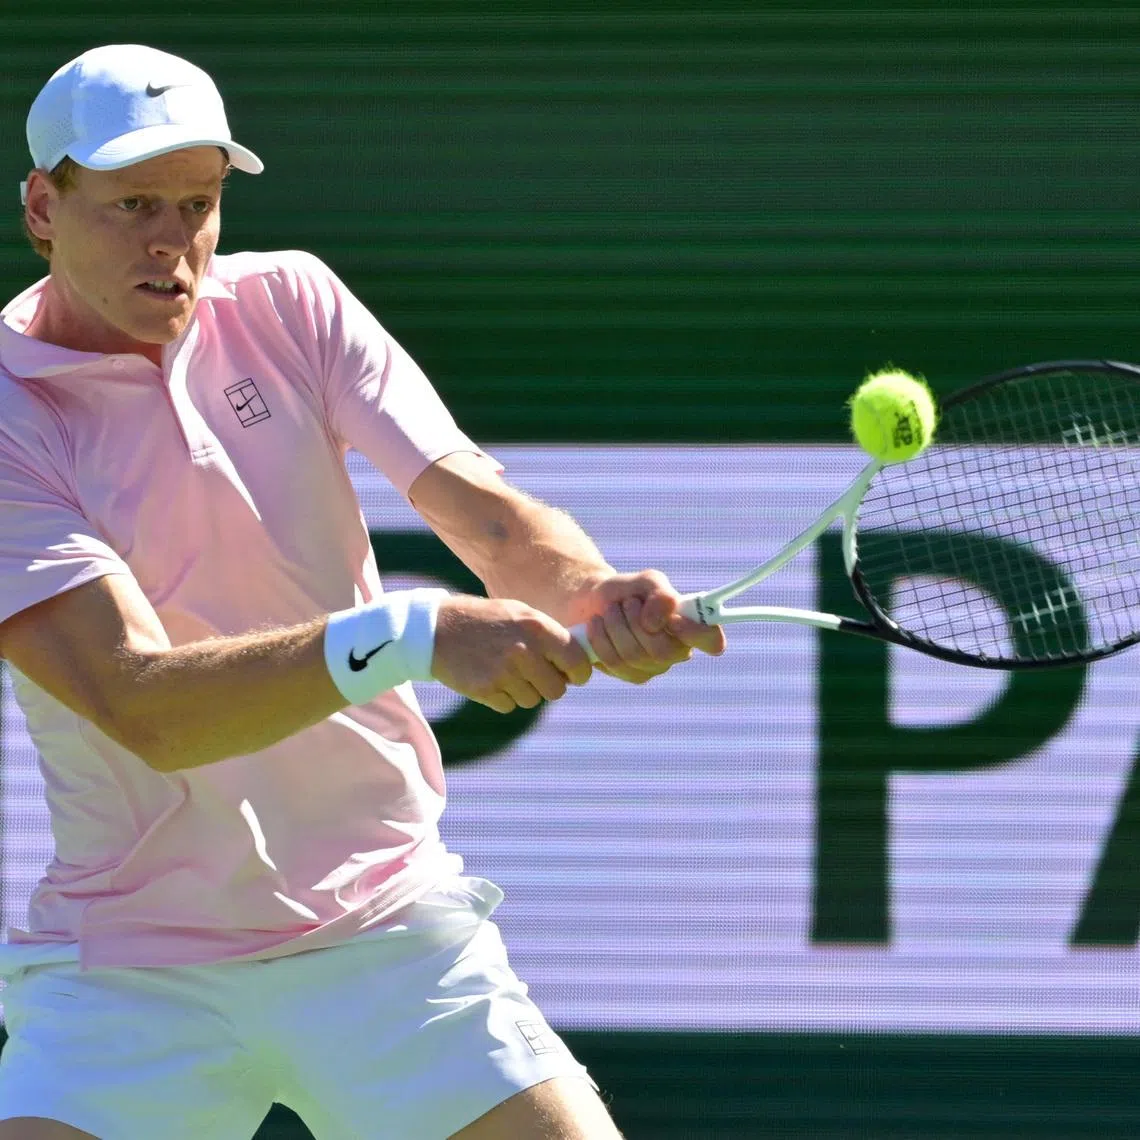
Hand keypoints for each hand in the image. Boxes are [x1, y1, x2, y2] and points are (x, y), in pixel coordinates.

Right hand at [431, 595, 592, 713]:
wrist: (436, 629)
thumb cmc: (485, 619)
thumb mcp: (519, 613)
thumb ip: (549, 634)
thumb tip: (580, 660)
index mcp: (537, 628)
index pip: (577, 663)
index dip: (579, 673)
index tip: (573, 676)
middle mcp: (524, 650)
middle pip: (557, 690)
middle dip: (549, 686)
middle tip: (535, 674)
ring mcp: (504, 672)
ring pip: (532, 700)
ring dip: (524, 691)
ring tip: (506, 670)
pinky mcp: (486, 690)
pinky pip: (509, 706)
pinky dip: (502, 697)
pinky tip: (489, 676)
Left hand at [576, 570, 726, 683]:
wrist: (594, 603)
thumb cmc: (628, 592)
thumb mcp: (646, 581)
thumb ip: (659, 594)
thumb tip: (657, 622)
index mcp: (690, 626)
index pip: (711, 640)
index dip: (696, 634)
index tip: (674, 619)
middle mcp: (677, 652)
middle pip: (663, 651)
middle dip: (637, 622)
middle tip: (627, 603)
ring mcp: (653, 667)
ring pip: (634, 655)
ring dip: (616, 624)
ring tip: (611, 610)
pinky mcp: (629, 675)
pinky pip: (614, 662)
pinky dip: (601, 637)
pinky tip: (597, 625)